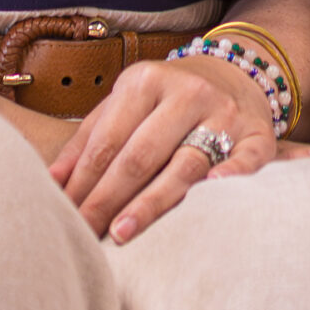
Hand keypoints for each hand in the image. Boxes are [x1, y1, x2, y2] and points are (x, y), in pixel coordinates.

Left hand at [48, 54, 280, 243]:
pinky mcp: (257, 135)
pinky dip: (230, 177)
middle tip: (85, 234)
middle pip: (140, 155)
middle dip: (106, 199)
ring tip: (121, 233)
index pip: (108, 141)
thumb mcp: (125, 104)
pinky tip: (209, 196)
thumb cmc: (166, 100)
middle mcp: (187, 93)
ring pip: (185, 164)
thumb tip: (51, 181)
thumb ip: (90, 139)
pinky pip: (246, 159)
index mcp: (146, 80)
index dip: (83, 181)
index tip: (64, 216)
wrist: (234, 75)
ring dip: (151, 203)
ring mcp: (225, 114)